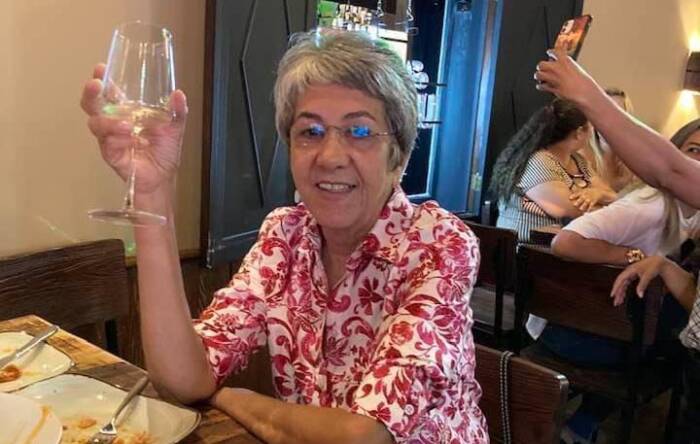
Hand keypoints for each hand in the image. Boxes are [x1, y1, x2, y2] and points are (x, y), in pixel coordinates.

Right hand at [80, 64, 187, 194]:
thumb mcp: (174, 127)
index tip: (102, 67)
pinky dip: (117, 139)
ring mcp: (109, 138)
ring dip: (109, 121)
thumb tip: (179, 93)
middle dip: (91, 93)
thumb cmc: (164, 152)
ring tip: (127, 125)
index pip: (109, 92)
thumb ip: (177, 111)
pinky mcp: (110, 153)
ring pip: (96, 123)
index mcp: (126, 111)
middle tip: (96, 85)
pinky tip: (129, 139)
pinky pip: (107, 143)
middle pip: (92, 104)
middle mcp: (113, 122)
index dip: (103, 79)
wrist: (163, 177)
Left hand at [533, 48, 600, 106]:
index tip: (549, 53)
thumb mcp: (574, 67)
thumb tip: (556, 58)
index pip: (552, 52)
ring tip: (542, 78)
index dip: (550, 53)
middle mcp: (558, 68)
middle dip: (541, 67)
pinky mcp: (552, 88)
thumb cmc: (581, 80)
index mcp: (565, 60)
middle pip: (541, 64)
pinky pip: (540, 86)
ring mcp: (554, 78)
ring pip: (538, 75)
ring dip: (539, 77)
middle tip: (544, 70)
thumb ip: (564, 62)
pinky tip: (543, 86)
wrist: (585, 92)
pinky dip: (540, 86)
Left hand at [569, 187, 605, 211]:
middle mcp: (586, 195)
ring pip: (586, 202)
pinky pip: (591, 205)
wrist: (599, 192)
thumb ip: (578, 194)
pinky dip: (589, 208)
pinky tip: (587, 211)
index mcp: (582, 192)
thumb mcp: (584, 191)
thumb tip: (569, 197)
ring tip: (581, 209)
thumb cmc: (589, 192)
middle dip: (578, 201)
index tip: (570, 198)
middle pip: (581, 198)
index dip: (574, 196)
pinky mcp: (594, 201)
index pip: (577, 194)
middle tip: (574, 204)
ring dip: (583, 206)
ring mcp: (590, 198)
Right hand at [610, 256, 667, 305]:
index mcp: (629, 270)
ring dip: (620, 293)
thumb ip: (642, 286)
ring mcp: (630, 274)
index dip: (615, 288)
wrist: (658, 261)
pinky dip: (624, 290)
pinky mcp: (633, 276)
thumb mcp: (647, 276)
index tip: (612, 295)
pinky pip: (626, 284)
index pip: (620, 280)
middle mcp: (628, 272)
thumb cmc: (653, 266)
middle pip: (620, 284)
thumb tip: (639, 295)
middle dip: (617, 293)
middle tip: (616, 302)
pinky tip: (624, 295)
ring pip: (623, 285)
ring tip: (619, 301)